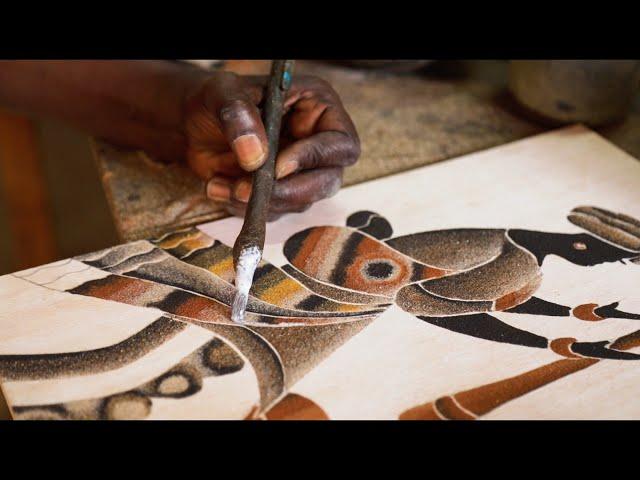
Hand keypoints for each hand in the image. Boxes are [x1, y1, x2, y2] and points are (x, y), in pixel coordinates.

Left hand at [184, 72, 359, 219]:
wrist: (193, 123)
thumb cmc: (215, 100)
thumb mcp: (222, 94)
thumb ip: (239, 117)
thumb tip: (256, 156)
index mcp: (318, 109)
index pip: (340, 143)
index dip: (314, 158)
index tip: (277, 166)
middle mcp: (316, 142)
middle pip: (328, 181)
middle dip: (289, 191)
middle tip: (250, 189)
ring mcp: (300, 172)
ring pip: (299, 202)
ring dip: (261, 202)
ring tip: (223, 183)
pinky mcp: (279, 192)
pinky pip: (273, 213)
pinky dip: (243, 207)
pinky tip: (218, 186)